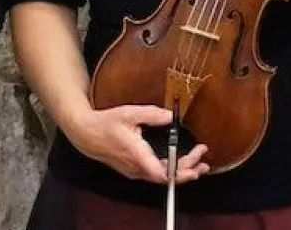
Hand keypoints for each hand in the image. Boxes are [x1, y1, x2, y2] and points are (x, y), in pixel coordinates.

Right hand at [64, 103, 209, 184]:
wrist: (87, 134)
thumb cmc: (106, 123)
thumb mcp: (129, 113)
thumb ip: (152, 114)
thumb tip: (171, 116)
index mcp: (136, 155)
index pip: (160, 173)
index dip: (179, 173)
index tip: (194, 166)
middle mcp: (136, 167)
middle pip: (165, 177)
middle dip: (187, 170)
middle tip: (203, 159)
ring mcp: (134, 170)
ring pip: (161, 177)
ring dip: (181, 171)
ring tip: (199, 164)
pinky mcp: (134, 169)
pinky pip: (155, 174)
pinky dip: (171, 170)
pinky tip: (181, 164)